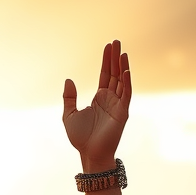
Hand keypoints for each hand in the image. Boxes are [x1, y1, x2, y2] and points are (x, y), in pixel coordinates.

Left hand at [62, 40, 131, 169]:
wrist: (89, 153)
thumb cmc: (80, 137)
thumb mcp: (69, 114)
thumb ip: (69, 97)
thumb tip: (68, 80)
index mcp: (100, 98)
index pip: (105, 74)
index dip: (106, 60)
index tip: (108, 46)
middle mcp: (111, 98)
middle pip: (114, 73)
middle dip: (115, 58)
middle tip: (116, 41)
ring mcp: (118, 104)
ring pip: (122, 80)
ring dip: (122, 66)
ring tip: (122, 51)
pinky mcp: (123, 112)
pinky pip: (126, 94)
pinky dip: (127, 82)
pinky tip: (125, 70)